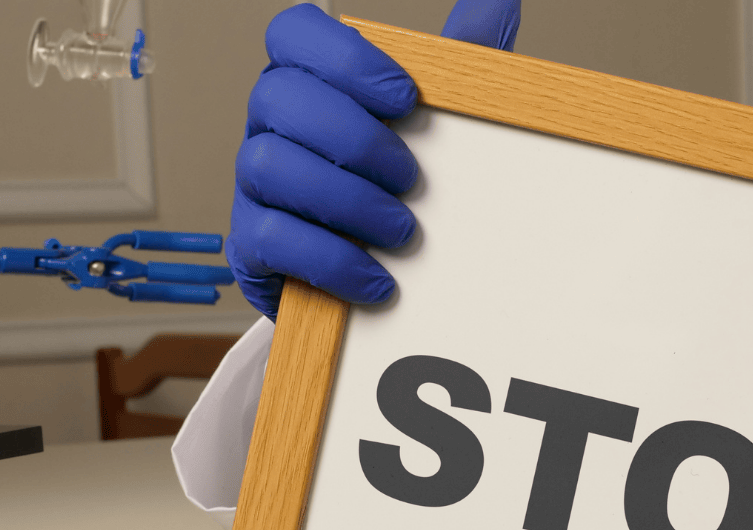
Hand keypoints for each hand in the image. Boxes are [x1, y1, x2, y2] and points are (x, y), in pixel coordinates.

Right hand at [227, 1, 520, 318]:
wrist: (374, 272)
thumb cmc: (399, 182)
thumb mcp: (438, 120)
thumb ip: (460, 59)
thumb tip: (500, 0)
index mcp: (308, 79)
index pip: (294, 33)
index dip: (344, 57)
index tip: (405, 96)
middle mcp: (269, 122)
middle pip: (279, 98)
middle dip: (353, 139)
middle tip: (410, 177)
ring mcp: (253, 182)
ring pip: (270, 167)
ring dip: (345, 200)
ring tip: (400, 231)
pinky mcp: (252, 244)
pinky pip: (272, 240)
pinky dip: (332, 259)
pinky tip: (376, 278)